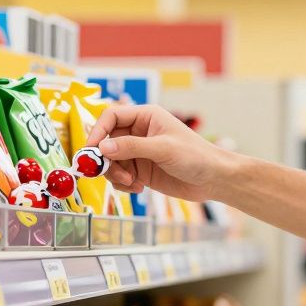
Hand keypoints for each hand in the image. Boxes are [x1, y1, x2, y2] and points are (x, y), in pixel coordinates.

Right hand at [86, 105, 236, 201]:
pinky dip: (122, 184)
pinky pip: (119, 176)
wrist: (213, 179)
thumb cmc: (196, 156)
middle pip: (106, 141)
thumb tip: (102, 147)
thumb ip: (132, 147)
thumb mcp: (163, 149)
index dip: (98, 131)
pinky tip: (138, 189)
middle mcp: (138, 132)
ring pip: (110, 161)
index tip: (91, 151)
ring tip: (131, 183)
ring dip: (115, 174)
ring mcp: (138, 152)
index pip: (111, 117)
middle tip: (112, 174)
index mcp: (145, 117)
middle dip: (105, 159)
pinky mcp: (140, 170)